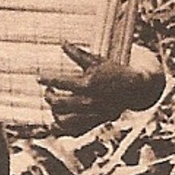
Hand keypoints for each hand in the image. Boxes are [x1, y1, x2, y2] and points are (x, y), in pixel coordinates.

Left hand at [40, 43, 157, 133]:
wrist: (134, 89)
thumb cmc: (115, 72)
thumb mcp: (97, 61)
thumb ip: (78, 54)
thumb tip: (63, 43)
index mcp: (87, 84)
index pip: (59, 82)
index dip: (47, 79)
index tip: (40, 78)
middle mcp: (87, 101)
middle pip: (57, 103)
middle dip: (49, 96)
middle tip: (49, 90)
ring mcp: (90, 114)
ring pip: (62, 120)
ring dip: (54, 113)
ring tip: (55, 105)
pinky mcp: (94, 122)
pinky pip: (73, 131)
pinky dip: (63, 128)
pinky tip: (60, 119)